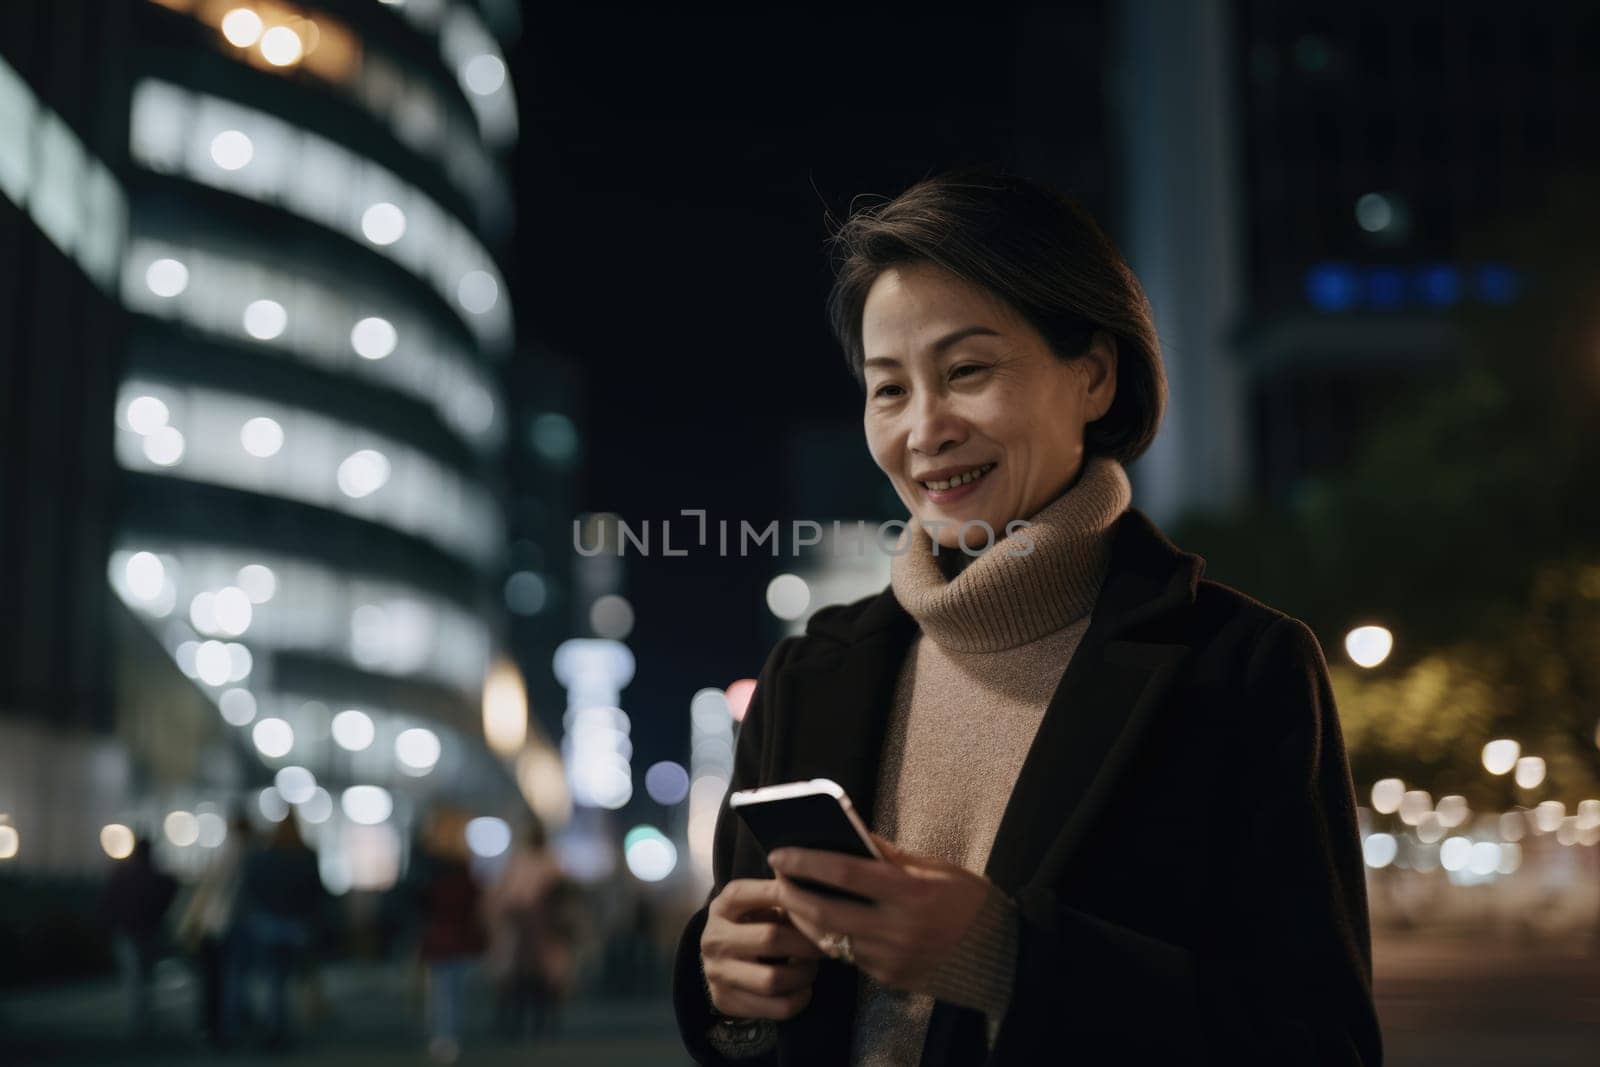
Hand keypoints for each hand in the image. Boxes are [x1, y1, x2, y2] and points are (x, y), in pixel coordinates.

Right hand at [701, 878, 826, 1019]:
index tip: (823, 906)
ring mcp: (716, 972)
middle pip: (771, 939)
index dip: (798, 899)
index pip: (764, 895)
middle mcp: (713, 938)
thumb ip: (783, 894)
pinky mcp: (724, 1001)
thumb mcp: (758, 903)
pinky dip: (800, 998)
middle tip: (827, 943)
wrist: (718, 958)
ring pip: (774, 979)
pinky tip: (804, 988)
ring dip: (805, 974)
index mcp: (723, 906)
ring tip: (813, 966)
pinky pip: (776, 1007)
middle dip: (807, 943)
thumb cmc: (751, 923)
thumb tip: (817, 887)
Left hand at [769, 833, 992, 995]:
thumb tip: (847, 834)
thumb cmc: (967, 900)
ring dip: (802, 918)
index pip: (843, 872)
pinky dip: (830, 936)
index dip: (806, 862)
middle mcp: (898, 929)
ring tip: (791, 896)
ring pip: (828, 939)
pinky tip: (821, 920)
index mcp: (911, 892)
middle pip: (824, 912)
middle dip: (791, 893)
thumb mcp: (935, 867)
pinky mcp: (889, 978)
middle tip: (777, 876)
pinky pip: (848, 956)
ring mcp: (891, 959)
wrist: (1000, 955)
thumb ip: (888, 855)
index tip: (779, 852)